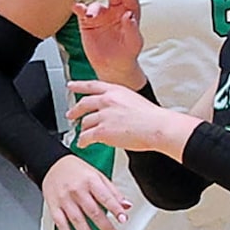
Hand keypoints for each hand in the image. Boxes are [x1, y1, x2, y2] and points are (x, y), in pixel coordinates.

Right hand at [40, 152, 130, 229]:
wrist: (53, 164)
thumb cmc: (78, 170)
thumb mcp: (99, 176)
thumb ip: (113, 192)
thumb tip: (127, 206)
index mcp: (91, 181)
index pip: (105, 197)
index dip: (115, 209)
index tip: (123, 219)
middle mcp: (77, 190)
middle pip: (93, 211)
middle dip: (105, 228)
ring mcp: (64, 198)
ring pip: (76, 219)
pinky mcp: (53, 205)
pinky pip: (59, 222)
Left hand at [66, 80, 185, 154]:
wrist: (158, 127)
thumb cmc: (153, 118)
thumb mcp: (135, 100)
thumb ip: (120, 103)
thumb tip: (112, 111)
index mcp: (115, 91)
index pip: (92, 86)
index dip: (78, 85)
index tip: (71, 86)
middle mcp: (107, 101)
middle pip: (83, 104)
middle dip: (75, 110)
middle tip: (71, 114)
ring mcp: (103, 116)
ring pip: (85, 122)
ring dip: (83, 129)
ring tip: (84, 134)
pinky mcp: (102, 131)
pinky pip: (86, 137)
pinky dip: (82, 141)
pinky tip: (82, 144)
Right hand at [72, 0, 146, 84]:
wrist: (113, 65)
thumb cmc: (127, 52)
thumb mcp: (134, 43)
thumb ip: (132, 29)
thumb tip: (130, 16)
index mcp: (129, 14)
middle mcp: (115, 12)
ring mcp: (101, 16)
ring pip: (96, 5)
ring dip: (93, 8)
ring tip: (91, 15)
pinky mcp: (87, 22)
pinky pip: (82, 12)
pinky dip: (79, 8)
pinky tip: (78, 7)